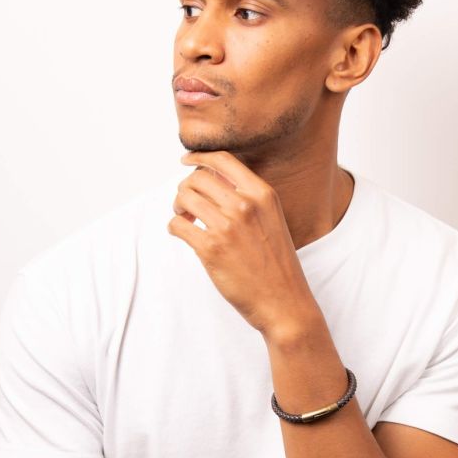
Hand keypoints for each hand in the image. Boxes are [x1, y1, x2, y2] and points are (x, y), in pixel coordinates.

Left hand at [167, 150, 319, 338]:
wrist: (284, 301)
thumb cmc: (276, 263)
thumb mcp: (271, 219)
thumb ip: (248, 198)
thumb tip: (212, 181)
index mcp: (262, 194)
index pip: (222, 160)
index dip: (199, 156)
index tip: (187, 160)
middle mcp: (245, 205)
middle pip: (198, 178)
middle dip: (185, 187)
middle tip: (186, 203)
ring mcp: (227, 226)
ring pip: (184, 198)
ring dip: (178, 206)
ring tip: (184, 218)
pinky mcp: (211, 249)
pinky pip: (177, 225)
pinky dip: (174, 227)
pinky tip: (181, 233)